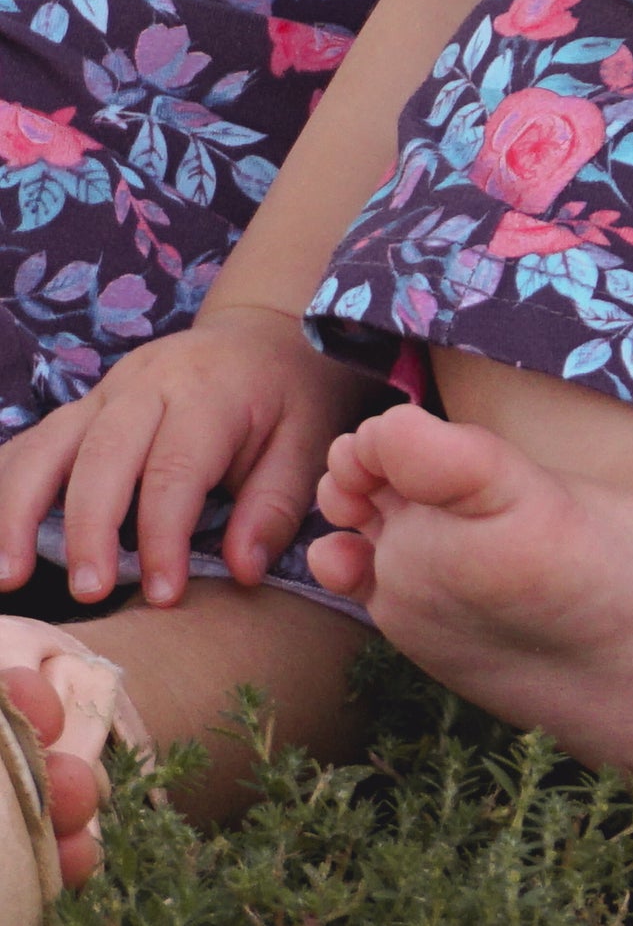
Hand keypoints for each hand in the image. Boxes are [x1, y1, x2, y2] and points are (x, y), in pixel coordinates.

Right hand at [0, 304, 374, 607]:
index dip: (165, 537)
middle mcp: (148, 384)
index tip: (164, 596)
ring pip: (49, 444)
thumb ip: (274, 506)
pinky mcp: (83, 407)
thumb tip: (243, 571)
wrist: (263, 333)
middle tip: (90, 592)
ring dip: (19, 509)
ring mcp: (106, 392)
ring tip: (9, 576)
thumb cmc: (287, 397)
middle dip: (89, 527)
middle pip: (102, 454)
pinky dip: (4, 484)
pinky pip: (31, 442)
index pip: (175, 469)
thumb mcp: (306, 442)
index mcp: (209, 392)